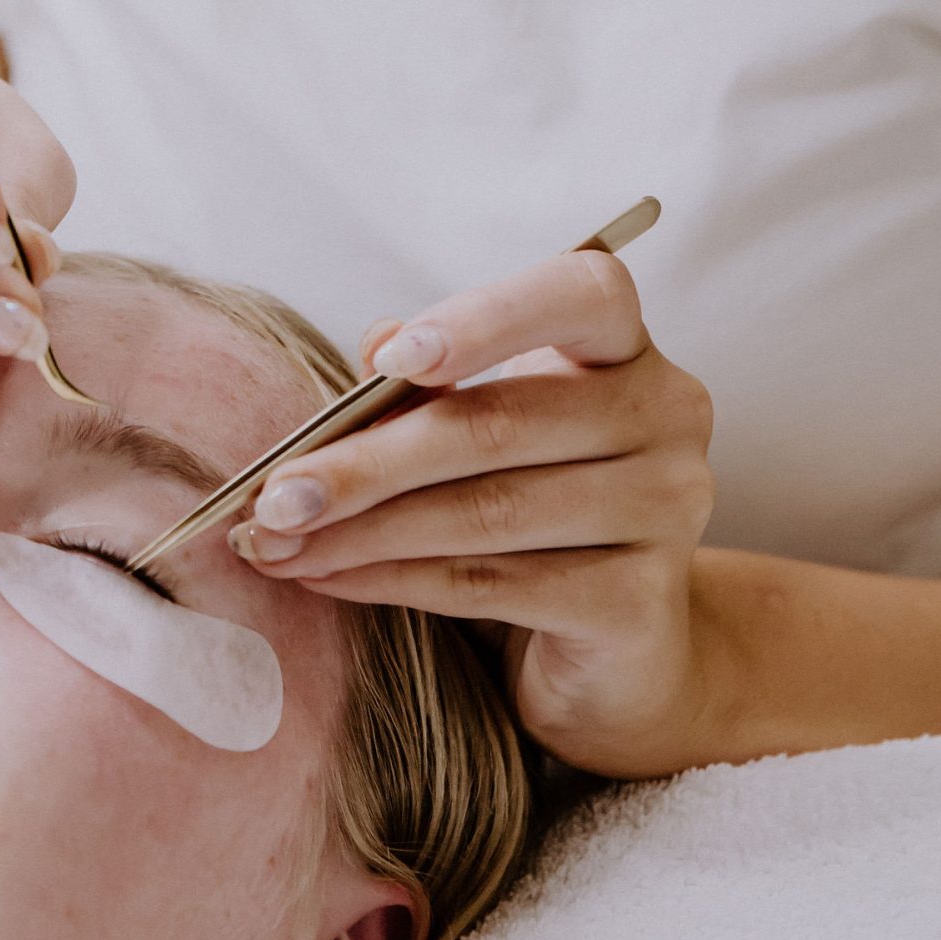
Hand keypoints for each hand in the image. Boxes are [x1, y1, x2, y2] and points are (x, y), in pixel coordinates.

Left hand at [230, 251, 716, 775]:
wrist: (620, 648)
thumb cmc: (530, 505)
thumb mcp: (482, 427)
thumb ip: (430, 379)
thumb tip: (373, 345)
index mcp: (626, 349)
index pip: (584, 292)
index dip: (486, 320)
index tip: (389, 360)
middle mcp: (667, 417)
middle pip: (500, 424)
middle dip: (365, 461)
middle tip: (272, 492)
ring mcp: (668, 512)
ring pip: (486, 513)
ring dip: (362, 529)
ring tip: (276, 541)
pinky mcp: (643, 604)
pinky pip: (493, 585)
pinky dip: (394, 579)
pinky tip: (329, 577)